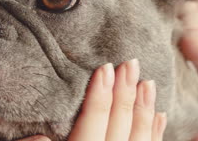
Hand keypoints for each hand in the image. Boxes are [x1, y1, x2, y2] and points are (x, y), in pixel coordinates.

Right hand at [17, 60, 166, 140]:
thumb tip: (39, 137)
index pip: (90, 128)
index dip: (99, 98)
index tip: (105, 69)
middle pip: (118, 130)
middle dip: (125, 96)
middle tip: (130, 64)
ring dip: (144, 110)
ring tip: (147, 82)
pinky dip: (155, 133)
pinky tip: (158, 114)